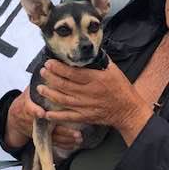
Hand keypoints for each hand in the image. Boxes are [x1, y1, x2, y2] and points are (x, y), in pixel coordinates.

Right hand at [4, 87, 82, 150]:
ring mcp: (38, 130)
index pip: (29, 108)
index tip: (41, 113)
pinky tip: (75, 143)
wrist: (17, 116)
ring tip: (78, 137)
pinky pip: (55, 142)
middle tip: (75, 131)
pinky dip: (65, 143)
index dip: (34, 111)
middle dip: (61, 130)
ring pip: (53, 136)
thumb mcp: (31, 90)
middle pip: (46, 126)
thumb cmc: (28, 99)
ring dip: (66, 137)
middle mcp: (33, 120)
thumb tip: (55, 66)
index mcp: (28, 106)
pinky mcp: (43, 137)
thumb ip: (42, 83)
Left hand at [39, 59, 153, 144]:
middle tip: (42, 72)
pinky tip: (46, 113)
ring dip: (49, 94)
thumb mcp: (113, 70)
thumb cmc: (121, 88)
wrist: (128, 109)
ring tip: (40, 88)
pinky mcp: (85, 116)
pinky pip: (68, 116)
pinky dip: (56, 116)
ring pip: (63, 99)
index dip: (58, 68)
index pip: (72, 72)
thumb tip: (87, 52)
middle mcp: (89, 92)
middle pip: (64, 84)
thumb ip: (99, 61)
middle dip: (50, 78)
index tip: (49, 63)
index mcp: (95, 79)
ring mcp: (86, 105)